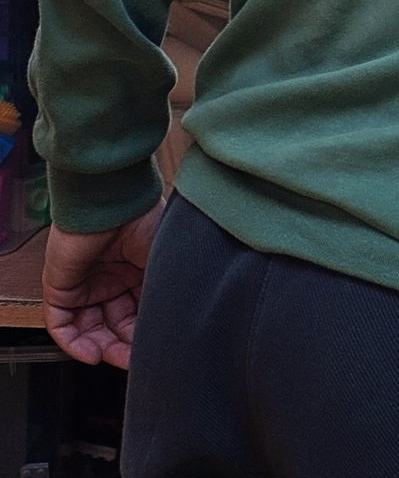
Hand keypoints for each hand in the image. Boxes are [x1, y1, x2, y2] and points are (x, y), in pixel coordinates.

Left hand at [45, 204, 161, 366]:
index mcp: (139, 272)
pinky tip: (90, 354)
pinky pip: (61, 323)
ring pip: (87, 328)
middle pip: (113, 324)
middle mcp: (112, 279)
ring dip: (98, 348)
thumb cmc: (145, 222)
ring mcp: (85, 283)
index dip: (144, 336)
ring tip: (110, 358)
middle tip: (131, 362)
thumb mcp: (164, 268)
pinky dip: (73, 343)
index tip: (154, 353)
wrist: (114, 201)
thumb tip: (172, 330)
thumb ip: (164, 300)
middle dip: (121, 346)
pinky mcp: (59, 286)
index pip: (139, 313)